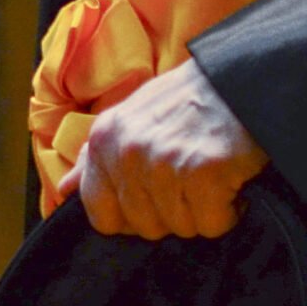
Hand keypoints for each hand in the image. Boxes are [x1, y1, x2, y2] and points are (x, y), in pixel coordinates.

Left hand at [55, 57, 266, 239]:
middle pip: (145, 227)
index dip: (130, 217)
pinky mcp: (204, 171)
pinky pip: (212, 224)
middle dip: (173, 211)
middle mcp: (128, 150)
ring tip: (210, 172)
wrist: (242, 77)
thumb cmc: (187, 102)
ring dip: (202, 209)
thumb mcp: (132, 117)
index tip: (154, 198)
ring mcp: (165, 161)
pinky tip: (229, 178)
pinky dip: (228, 209)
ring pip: (181, 228)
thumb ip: (95, 156)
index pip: (100, 215)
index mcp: (105, 138)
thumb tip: (65, 189)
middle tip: (190, 176)